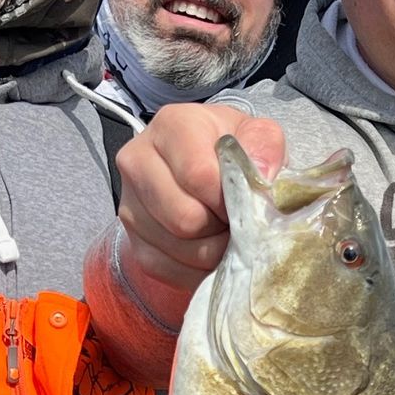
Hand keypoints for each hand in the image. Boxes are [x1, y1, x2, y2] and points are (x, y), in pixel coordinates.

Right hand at [115, 104, 285, 294]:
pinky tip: (209, 250)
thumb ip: (265, 147)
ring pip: (179, 248)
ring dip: (213, 250)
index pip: (199, 175)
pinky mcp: (133, 242)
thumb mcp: (257, 135)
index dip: (231, 200)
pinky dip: (196, 269)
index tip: (246, 201)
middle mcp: (138, 161)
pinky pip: (165, 269)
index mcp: (172, 125)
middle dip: (221, 228)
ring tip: (223, 232)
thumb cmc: (233, 151)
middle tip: (235, 220)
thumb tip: (260, 177)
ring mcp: (129, 205)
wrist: (207, 167)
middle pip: (184, 218)